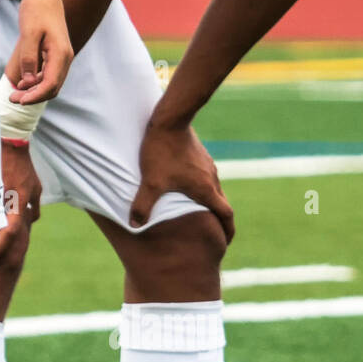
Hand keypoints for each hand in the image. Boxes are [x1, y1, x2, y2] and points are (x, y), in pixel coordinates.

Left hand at [6, 0, 72, 104]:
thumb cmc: (37, 9)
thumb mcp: (29, 33)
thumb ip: (29, 58)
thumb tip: (28, 82)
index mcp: (61, 54)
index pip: (50, 85)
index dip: (34, 96)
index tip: (18, 100)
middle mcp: (65, 58)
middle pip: (52, 88)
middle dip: (33, 96)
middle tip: (13, 98)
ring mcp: (62, 56)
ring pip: (51, 83)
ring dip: (35, 90)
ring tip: (16, 91)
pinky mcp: (56, 53)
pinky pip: (49, 74)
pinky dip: (37, 81)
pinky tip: (23, 81)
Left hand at [129, 119, 233, 241]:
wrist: (170, 119)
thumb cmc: (162, 152)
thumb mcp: (151, 183)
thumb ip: (143, 206)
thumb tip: (134, 226)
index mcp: (205, 190)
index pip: (225, 215)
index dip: (228, 231)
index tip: (226, 242)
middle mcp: (211, 178)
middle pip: (222, 204)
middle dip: (220, 220)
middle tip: (214, 232)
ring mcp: (207, 165)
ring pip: (214, 189)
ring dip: (211, 203)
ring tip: (200, 212)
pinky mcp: (200, 155)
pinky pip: (206, 177)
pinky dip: (202, 188)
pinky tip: (188, 187)